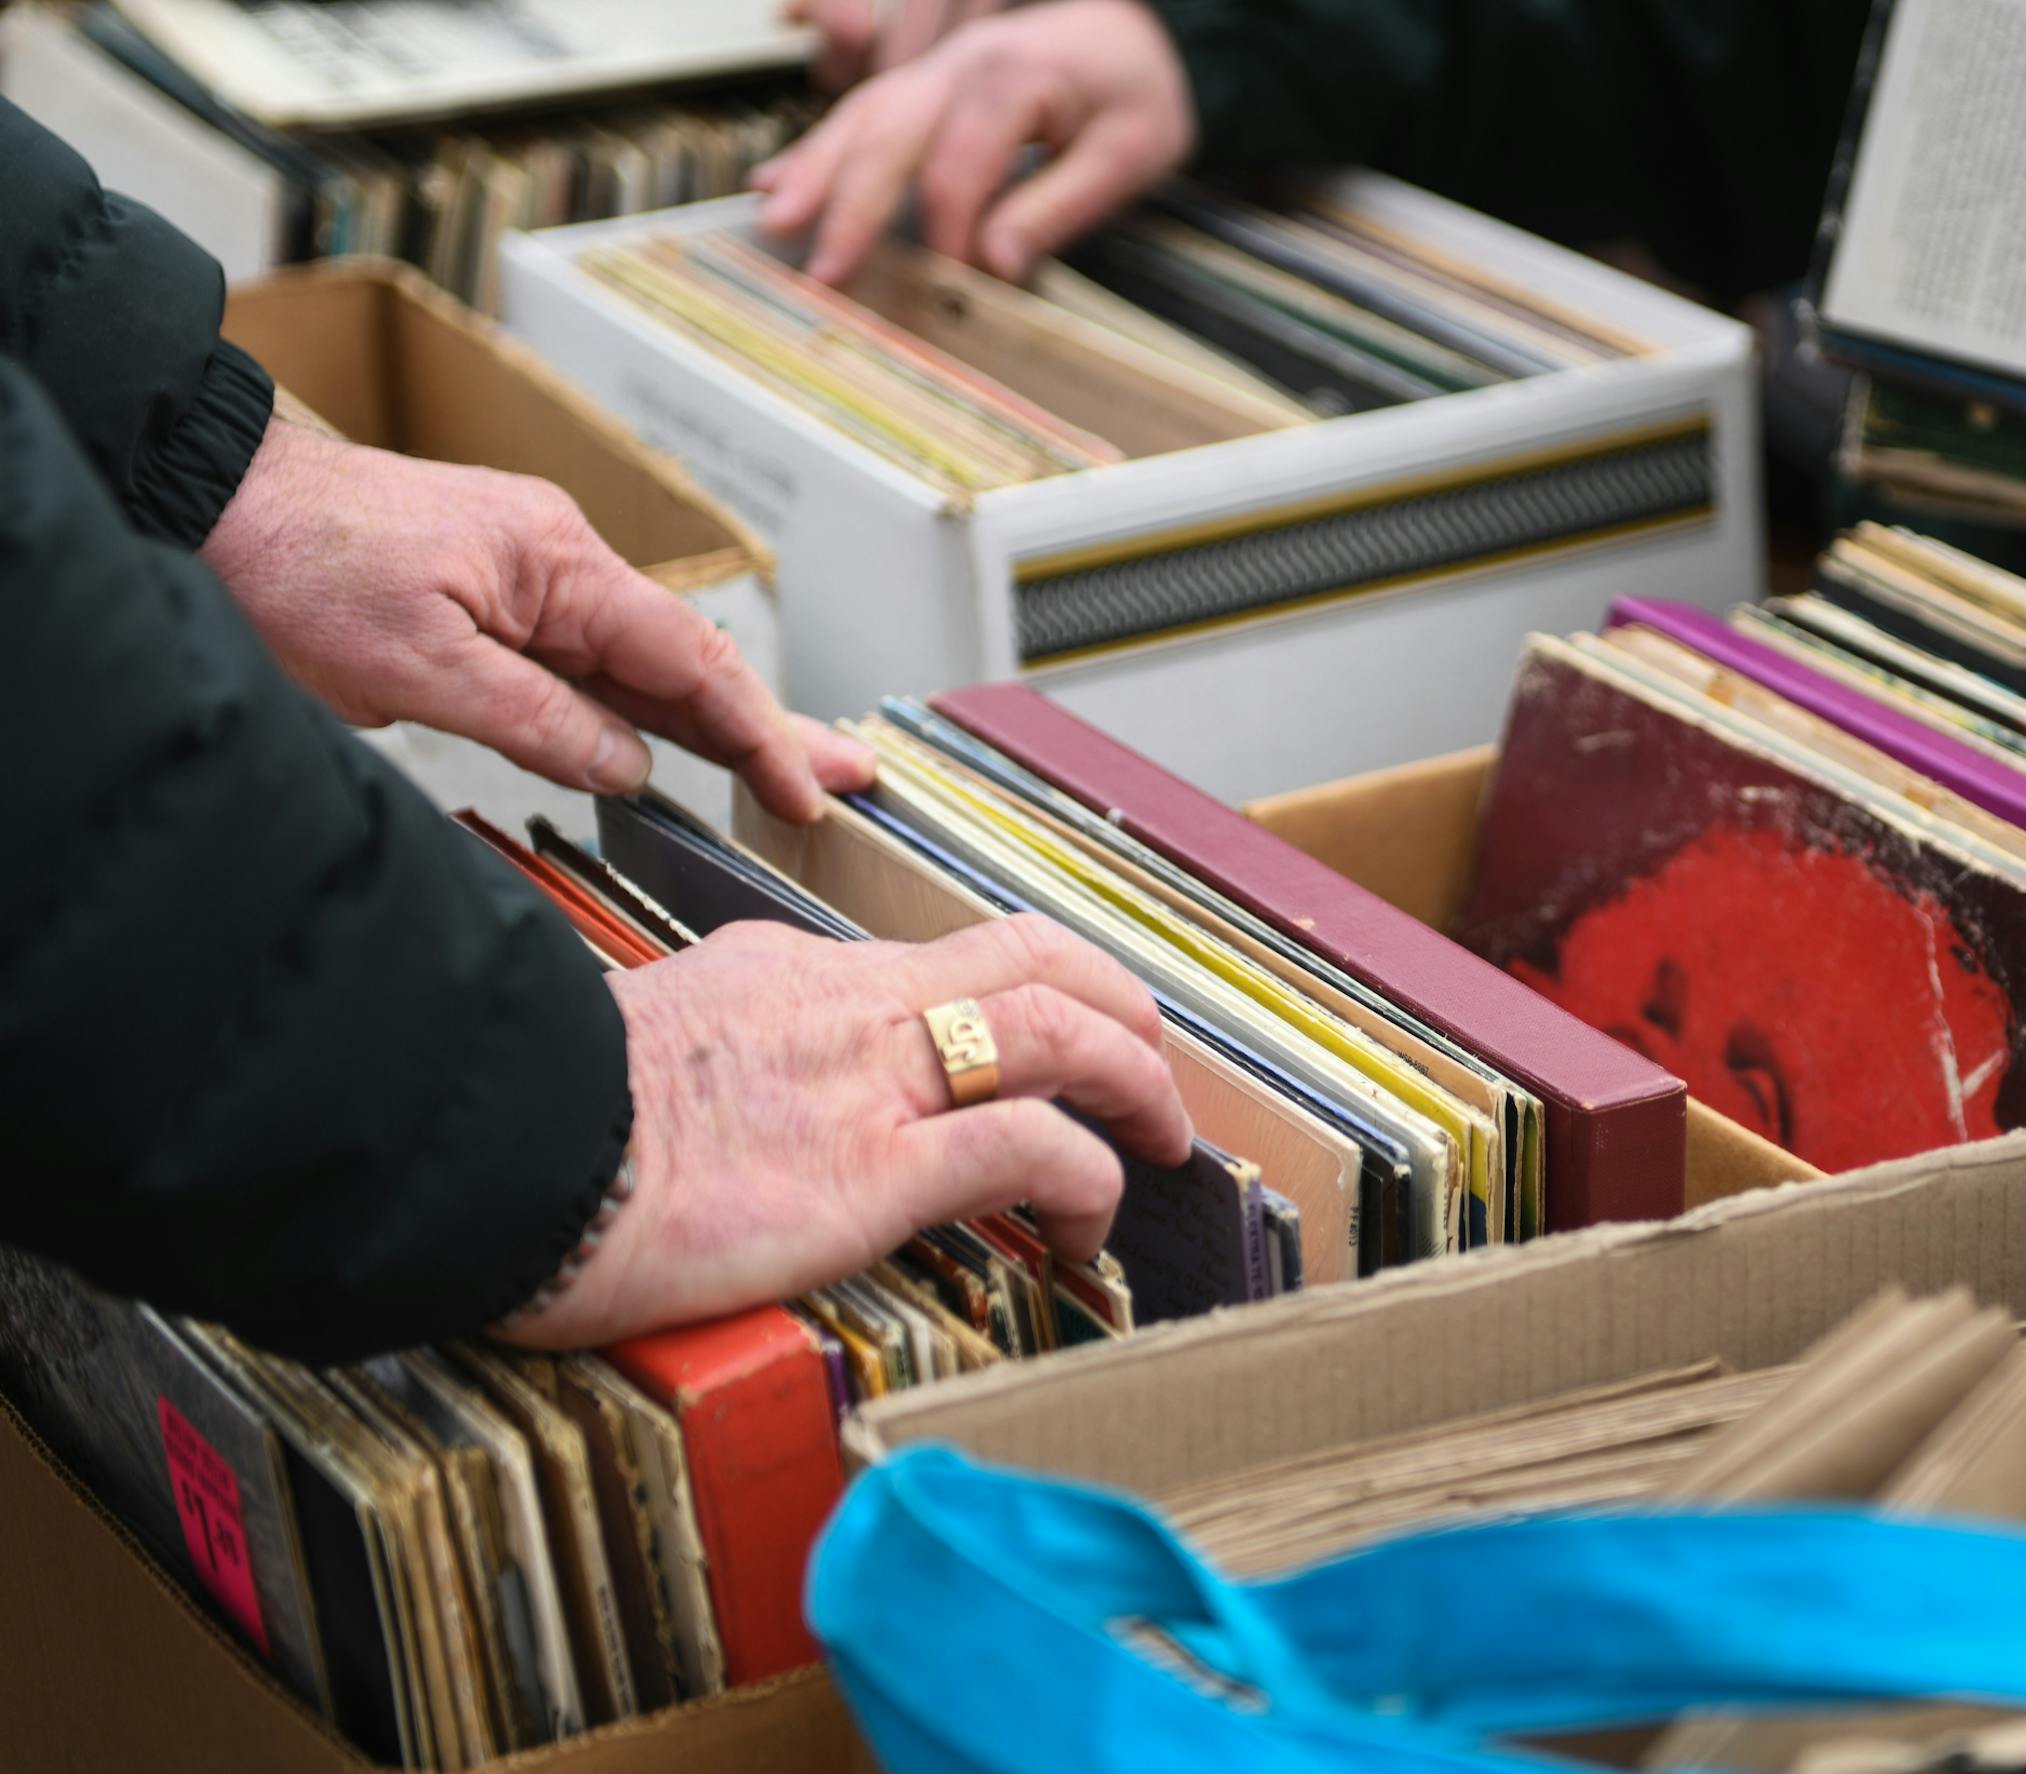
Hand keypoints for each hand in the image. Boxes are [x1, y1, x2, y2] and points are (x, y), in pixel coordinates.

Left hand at [199, 412, 872, 819]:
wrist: (211, 503)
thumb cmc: (297, 566)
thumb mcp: (417, 665)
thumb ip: (536, 719)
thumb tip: (630, 764)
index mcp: (559, 563)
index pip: (688, 659)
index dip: (755, 732)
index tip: (804, 792)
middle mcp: (562, 566)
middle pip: (689, 661)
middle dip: (772, 725)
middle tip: (851, 778)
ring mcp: (532, 584)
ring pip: (645, 669)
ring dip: (719, 726)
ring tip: (794, 772)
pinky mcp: (495, 606)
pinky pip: (591, 668)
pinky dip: (645, 714)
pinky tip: (680, 750)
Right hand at [501, 914, 1191, 1348]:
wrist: (491, 1149)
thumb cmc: (534, 1122)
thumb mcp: (638, 1046)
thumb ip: (709, 1055)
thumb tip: (720, 1099)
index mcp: (790, 973)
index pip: (935, 965)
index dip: (1010, 1001)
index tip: (1030, 1052)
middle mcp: (849, 1004)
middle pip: (1034, 955)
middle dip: (1119, 1002)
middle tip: (1151, 1064)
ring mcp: (870, 1079)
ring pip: (1064, 1027)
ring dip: (1139, 1079)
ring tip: (1163, 1142)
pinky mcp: (875, 1167)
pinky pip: (1033, 1147)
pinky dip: (1090, 1180)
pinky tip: (1090, 1229)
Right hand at [752, 0, 1194, 284]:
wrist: (1134, 36)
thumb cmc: (1135, 92)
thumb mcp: (1131, 152)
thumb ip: (1061, 207)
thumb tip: (996, 267)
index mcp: (1012, 78)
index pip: (959, 167)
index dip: (949, 233)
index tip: (951, 285)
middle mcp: (959, 66)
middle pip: (889, 133)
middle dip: (849, 203)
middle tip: (822, 269)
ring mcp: (933, 72)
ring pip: (859, 117)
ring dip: (813, 172)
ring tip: (776, 223)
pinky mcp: (921, 88)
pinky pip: (858, 114)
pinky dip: (814, 151)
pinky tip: (775, 184)